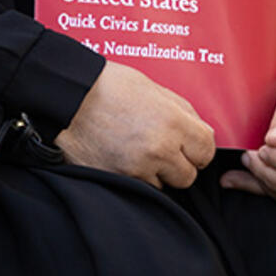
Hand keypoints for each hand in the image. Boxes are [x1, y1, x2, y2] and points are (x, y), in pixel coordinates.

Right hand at [55, 60, 215, 188]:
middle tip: (162, 148)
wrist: (69, 98)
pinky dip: (135, 179)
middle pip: (188, 175)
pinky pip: (139, 189)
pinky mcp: (118, 181)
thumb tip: (199, 129)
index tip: (190, 146)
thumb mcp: (153, 88)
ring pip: (163, 186)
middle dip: (179, 164)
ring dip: (156, 174)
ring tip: (137, 150)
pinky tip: (124, 158)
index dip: (199, 148)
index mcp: (173, 122)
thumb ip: (181, 111)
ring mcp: (137, 169)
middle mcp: (159, 149)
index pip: (207, 150)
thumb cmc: (110, 86)